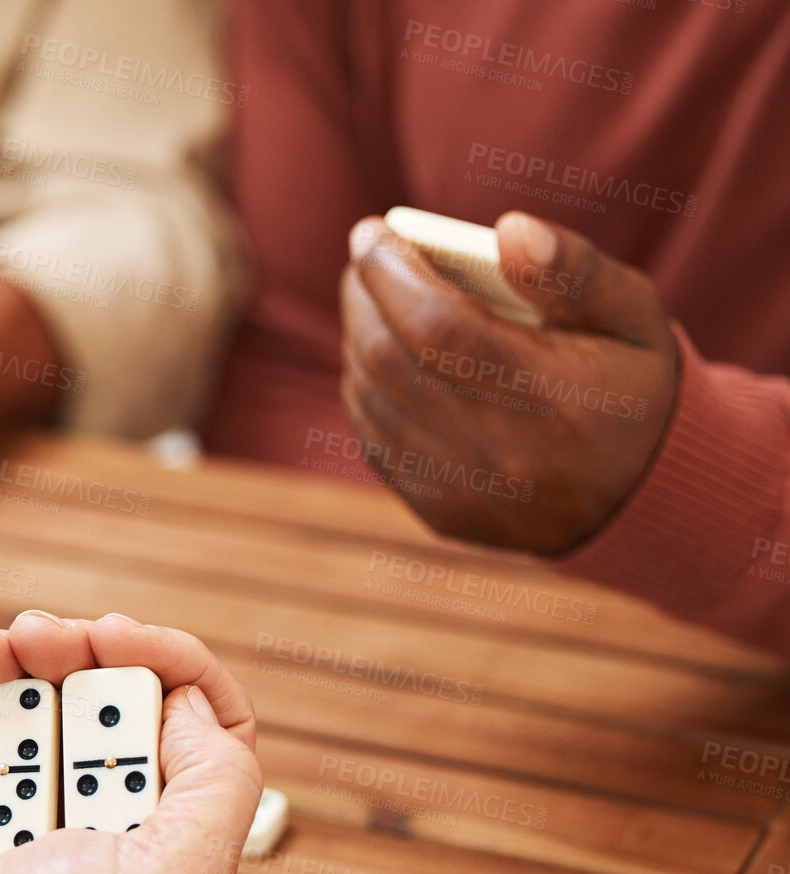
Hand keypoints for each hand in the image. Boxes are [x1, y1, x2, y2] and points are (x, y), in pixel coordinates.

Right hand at [0, 611, 261, 873]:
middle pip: (96, 689)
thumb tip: (190, 704)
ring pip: (16, 691)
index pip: (190, 715)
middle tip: (32, 639)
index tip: (111, 637)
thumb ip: (219, 785)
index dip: (160, 658)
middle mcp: (92, 811)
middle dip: (65, 645)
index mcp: (160, 828)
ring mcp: (12, 801)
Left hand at [340, 211, 678, 553]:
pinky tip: (376, 357)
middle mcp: (501, 454)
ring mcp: (463, 491)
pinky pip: (375, 442)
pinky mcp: (439, 513)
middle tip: (364, 257)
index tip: (371, 232)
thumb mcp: (635, 317)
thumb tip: (507, 229)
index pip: (439, 326)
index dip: (392, 274)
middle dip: (364, 298)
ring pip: (372, 402)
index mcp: (554, 398)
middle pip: (390, 362)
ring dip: (359, 341)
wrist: (646, 495)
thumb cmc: (633, 386)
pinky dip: (364, 391)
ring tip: (371, 300)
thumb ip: (574, 270)